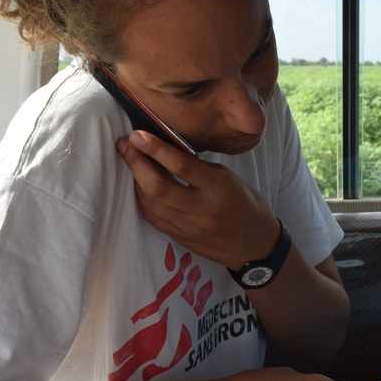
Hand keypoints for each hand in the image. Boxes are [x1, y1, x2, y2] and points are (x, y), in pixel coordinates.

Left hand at [117, 131, 280, 270]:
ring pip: (151, 203)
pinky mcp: (180, 239)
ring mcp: (189, 227)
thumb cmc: (246, 204)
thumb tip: (166, 149)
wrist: (255, 245)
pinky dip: (143, 199)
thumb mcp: (229, 178)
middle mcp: (202, 209)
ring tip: (130, 161)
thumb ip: (199, 167)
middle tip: (125, 145)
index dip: (155, 148)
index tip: (137, 135)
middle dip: (136, 163)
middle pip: (158, 187)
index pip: (181, 165)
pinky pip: (153, 218)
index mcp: (219, 188)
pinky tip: (140, 185)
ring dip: (135, 180)